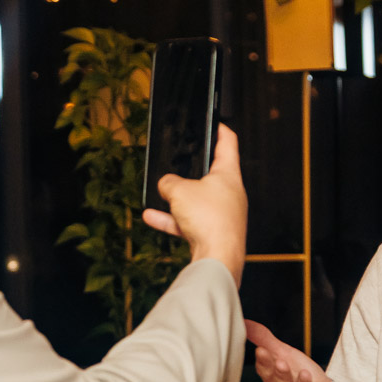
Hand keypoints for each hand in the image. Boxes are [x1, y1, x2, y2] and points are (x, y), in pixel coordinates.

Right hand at [142, 125, 247, 285]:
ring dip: (177, 199)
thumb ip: (169, 182)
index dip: (220, 129)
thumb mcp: (179, 191)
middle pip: (209, 175)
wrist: (217, 258)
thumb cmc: (210, 221)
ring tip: (160, 195)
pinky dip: (172, 219)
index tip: (214, 123)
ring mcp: (222, 215)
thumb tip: (165, 185)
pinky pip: (189, 221)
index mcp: (229, 175)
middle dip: (190, 171)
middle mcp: (230, 194)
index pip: (228, 143)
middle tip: (178, 163)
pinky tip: (152, 216)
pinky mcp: (213, 233)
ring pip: (196, 200)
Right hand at [246, 320, 350, 381]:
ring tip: (305, 373)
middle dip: (280, 375)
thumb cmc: (302, 376)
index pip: (266, 373)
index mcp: (275, 381)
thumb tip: (244, 323)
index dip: (264, 363)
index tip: (261, 350)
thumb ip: (264, 339)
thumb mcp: (285, 354)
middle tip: (280, 362)